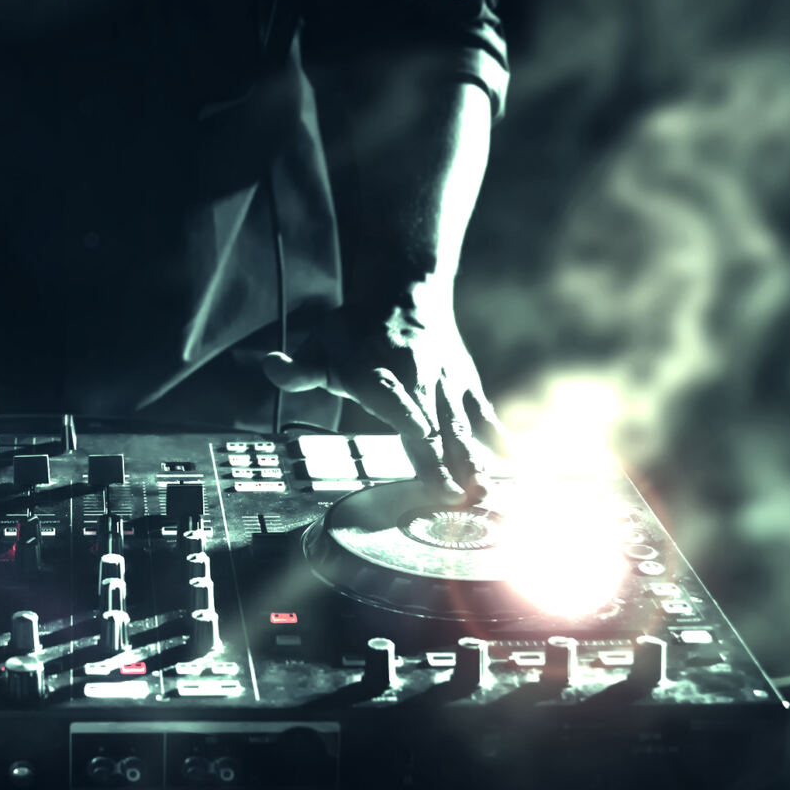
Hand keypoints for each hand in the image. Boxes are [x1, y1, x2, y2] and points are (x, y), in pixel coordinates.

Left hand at [263, 298, 506, 498]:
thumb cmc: (356, 328)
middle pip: (436, 426)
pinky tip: (519, 471)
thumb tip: (270, 365)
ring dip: (476, 461)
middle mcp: (418, 380)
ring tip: (487, 494)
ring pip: (465, 426)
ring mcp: (446, 384)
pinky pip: (487, 416)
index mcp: (378, 373)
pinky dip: (502, 442)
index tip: (423, 459)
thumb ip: (299, 368)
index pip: (399, 407)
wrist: (406, 290)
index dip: (414, 433)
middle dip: (448, 462)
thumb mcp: (321, 344)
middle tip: (457, 499)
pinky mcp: (467, 387)